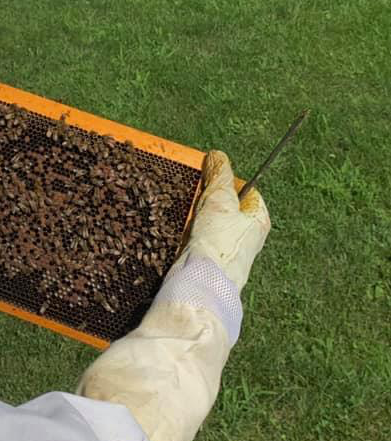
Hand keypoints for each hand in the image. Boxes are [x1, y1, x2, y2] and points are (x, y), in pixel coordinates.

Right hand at [183, 150, 270, 290]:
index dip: (227, 180)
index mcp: (258, 220)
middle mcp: (247, 236)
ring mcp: (228, 249)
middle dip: (209, 199)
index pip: (246, 190)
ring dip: (197, 216)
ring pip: (210, 221)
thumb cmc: (219, 244)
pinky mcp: (210, 260)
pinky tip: (183, 232)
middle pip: (226, 205)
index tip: (210, 175)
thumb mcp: (219, 201)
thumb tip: (217, 156)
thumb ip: (219, 176)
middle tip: (197, 195)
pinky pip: (199, 237)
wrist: (202, 283)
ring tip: (189, 216)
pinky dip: (190, 231)